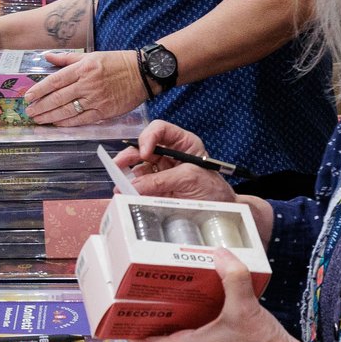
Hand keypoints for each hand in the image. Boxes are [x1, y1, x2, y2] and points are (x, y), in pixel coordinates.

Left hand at [25, 50, 145, 125]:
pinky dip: (68, 123)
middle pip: (58, 98)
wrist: (143, 73)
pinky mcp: (105, 111)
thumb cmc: (116, 62)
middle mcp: (88, 83)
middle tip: (29, 112)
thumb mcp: (91, 56)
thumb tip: (47, 57)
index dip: (40, 90)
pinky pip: (82, 119)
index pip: (55, 81)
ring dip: (50, 116)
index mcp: (83, 68)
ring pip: (68, 110)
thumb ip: (67, 59)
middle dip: (41, 106)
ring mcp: (96, 98)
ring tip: (39, 119)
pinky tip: (58, 124)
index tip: (28, 97)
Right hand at [115, 120, 236, 200]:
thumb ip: (162, 180)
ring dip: (127, 175)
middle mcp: (170, 155)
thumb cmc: (214, 190)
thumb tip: (135, 186)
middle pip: (143, 147)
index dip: (148, 137)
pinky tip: (126, 193)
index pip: (160, 130)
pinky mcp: (157, 188)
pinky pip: (139, 185)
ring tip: (120, 185)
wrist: (222, 212)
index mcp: (183, 143)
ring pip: (138, 167)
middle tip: (118, 166)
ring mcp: (162, 172)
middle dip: (129, 156)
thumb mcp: (190, 179)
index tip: (144, 153)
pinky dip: (130, 189)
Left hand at [129, 253, 296, 341]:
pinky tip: (196, 305)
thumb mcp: (246, 307)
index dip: (130, 335)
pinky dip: (186, 325)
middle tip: (143, 298)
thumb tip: (220, 254)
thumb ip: (233, 277)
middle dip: (147, 322)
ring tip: (166, 297)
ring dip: (167, 323)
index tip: (124, 316)